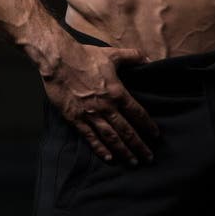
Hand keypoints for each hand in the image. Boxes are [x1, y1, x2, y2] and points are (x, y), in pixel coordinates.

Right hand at [41, 34, 160, 165]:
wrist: (58, 60)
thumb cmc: (85, 56)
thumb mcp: (113, 54)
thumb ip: (134, 57)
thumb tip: (151, 60)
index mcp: (116, 92)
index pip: (137, 113)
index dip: (148, 125)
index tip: (156, 136)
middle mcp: (106, 107)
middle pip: (126, 130)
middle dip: (139, 145)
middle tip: (149, 158)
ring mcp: (90, 114)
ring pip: (110, 138)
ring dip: (123, 151)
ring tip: (133, 162)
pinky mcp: (75, 118)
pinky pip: (90, 137)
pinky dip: (100, 149)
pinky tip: (109, 158)